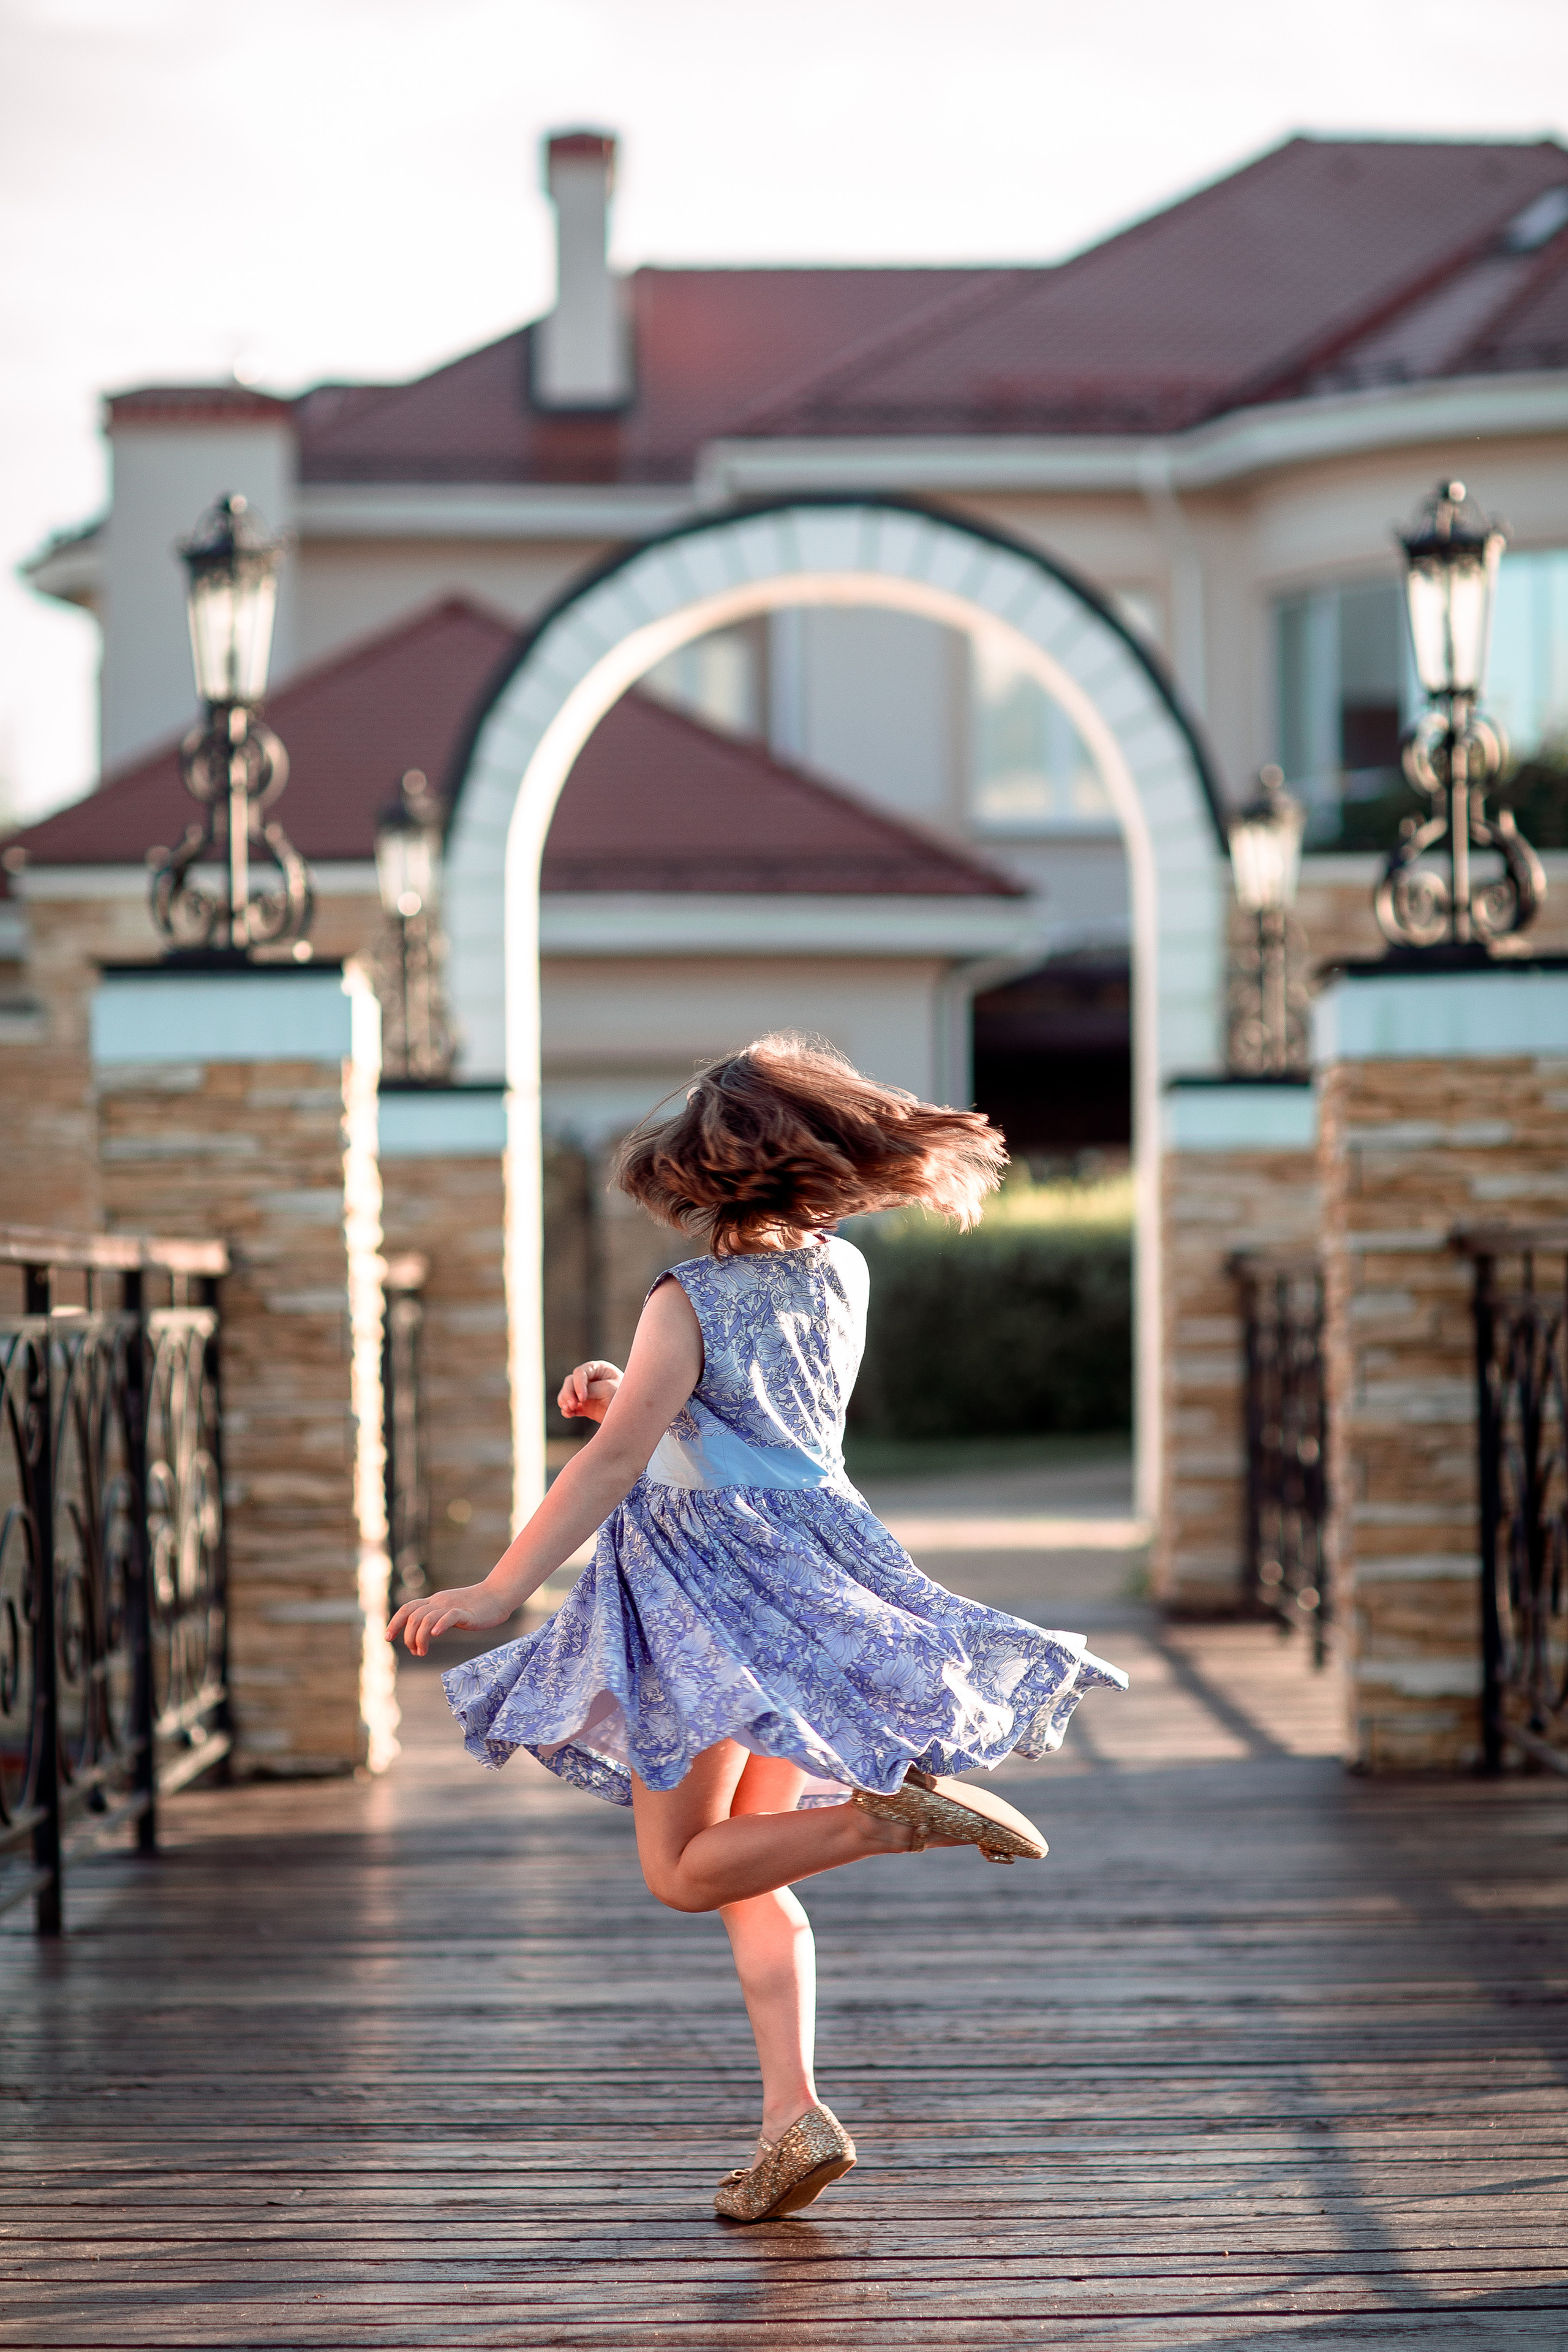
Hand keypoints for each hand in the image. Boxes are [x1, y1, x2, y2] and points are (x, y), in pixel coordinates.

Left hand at [386, 1582, 511, 1655]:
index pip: (407, 1608)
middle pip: (414, 1616)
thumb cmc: (474, 1608)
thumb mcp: (449, 1611)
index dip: (394, 1622)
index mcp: (434, 1601)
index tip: (387, 1638)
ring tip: (422, 1652)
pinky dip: (439, 1625)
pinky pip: (449, 1616)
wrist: (497, 1596)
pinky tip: (436, 1635)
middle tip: (415, 1652)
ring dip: (419, 1637)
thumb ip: (435, 1620)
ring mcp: (452, 1606)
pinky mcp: (466, 1613)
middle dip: (407, 1636)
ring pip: (427, 1618)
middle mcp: (439, 1602)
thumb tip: (422, 1637)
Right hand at [557, 1359, 622, 1422]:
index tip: (583, 1399)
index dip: (578, 1385)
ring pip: (567, 1393)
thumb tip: (576, 1396)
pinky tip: (568, 1414)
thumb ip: (592, 1390)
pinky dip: (567, 1410)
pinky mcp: (584, 1406)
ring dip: (564, 1401)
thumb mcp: (609, 1390)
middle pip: (570, 1382)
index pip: (580, 1373)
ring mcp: (586, 1392)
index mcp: (598, 1369)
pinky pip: (570, 1406)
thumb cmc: (623, 1397)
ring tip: (568, 1411)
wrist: (631, 1414)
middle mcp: (589, 1378)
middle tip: (572, 1405)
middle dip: (568, 1393)